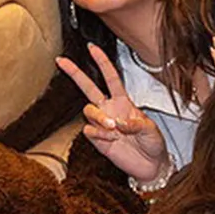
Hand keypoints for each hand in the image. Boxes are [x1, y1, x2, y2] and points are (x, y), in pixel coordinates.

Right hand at [59, 44, 168, 181]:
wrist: (151, 166)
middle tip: (61, 60)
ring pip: (88, 110)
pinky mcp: (97, 139)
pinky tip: (110, 140)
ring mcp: (102, 124)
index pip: (110, 77)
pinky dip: (99, 134)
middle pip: (88, 87)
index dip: (102, 62)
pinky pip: (89, 130)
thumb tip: (119, 122)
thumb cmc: (153, 144)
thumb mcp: (151, 129)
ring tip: (112, 126)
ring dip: (99, 116)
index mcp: (123, 102)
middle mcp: (109, 109)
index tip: (92, 47)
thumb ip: (136, 123)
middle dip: (74, 73)